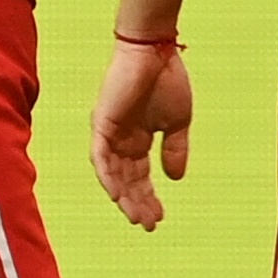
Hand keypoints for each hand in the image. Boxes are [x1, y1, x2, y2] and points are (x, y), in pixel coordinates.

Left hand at [89, 42, 193, 230]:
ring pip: (112, 173)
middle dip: (137, 203)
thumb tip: (175, 179)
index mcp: (137, 141)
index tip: (159, 218)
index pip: (139, 177)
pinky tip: (115, 195)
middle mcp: (120, 140)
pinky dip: (106, 175)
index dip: (148, 198)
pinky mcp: (101, 122)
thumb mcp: (178, 123)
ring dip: (123, 196)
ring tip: (136, 217)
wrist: (156, 52)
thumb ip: (175, 150)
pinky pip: (99, 155)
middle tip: (148, 225)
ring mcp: (108, 132)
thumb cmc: (167, 81)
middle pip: (125, 180)